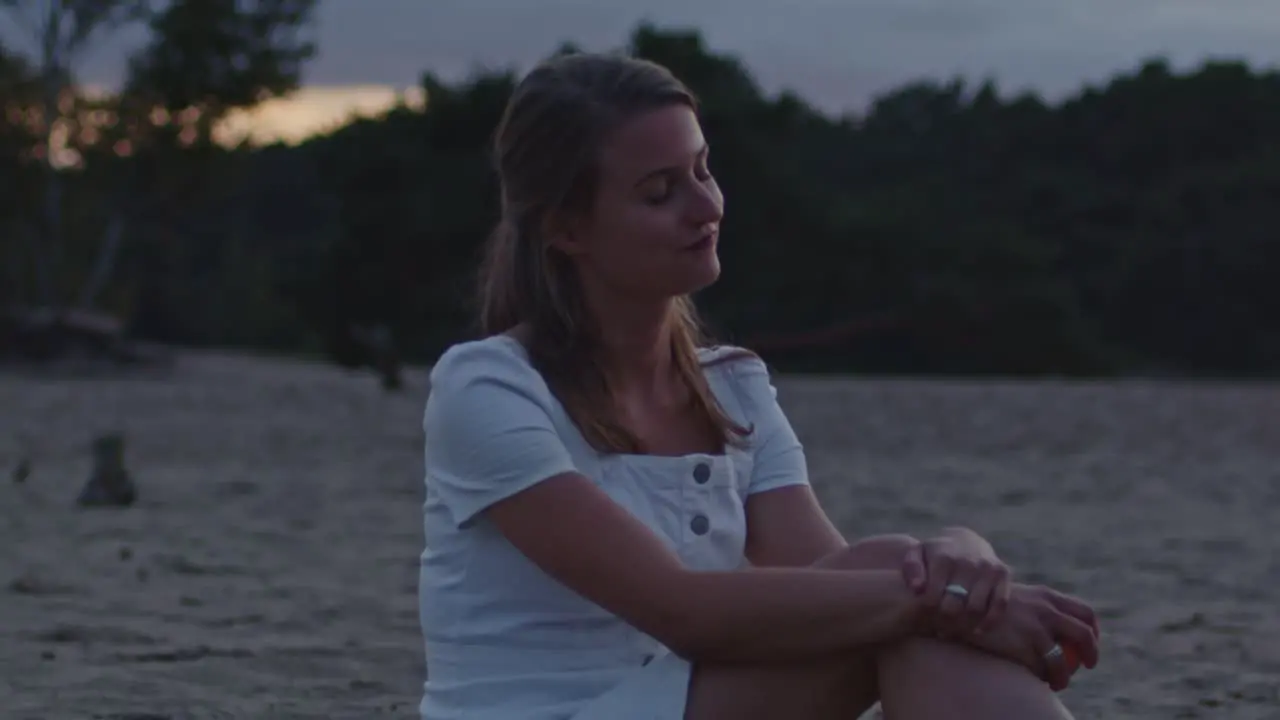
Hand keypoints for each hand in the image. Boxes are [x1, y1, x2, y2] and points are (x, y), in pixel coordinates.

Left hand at [901, 530, 1011, 635]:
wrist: (966, 540)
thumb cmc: (935, 554)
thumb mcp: (917, 553)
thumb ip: (912, 569)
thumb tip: (917, 588)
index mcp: (943, 559)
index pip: (932, 598)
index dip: (926, 614)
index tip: (924, 618)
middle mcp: (967, 563)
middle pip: (954, 607)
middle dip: (944, 622)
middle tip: (939, 630)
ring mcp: (987, 568)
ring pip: (975, 609)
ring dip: (964, 626)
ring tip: (954, 632)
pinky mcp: (1003, 574)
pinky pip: (1000, 605)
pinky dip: (990, 622)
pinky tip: (978, 631)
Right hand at [963, 583, 1101, 690]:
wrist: (958, 606)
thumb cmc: (984, 603)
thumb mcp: (1015, 595)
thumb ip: (1035, 605)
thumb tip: (1054, 624)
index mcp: (1046, 595)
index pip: (1084, 611)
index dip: (1094, 630)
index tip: (1090, 642)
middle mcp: (1045, 610)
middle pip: (1084, 635)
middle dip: (1091, 654)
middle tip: (1087, 665)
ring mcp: (1034, 629)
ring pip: (1063, 659)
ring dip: (1065, 675)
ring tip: (1059, 682)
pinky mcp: (1021, 646)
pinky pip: (1042, 669)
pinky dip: (1044, 678)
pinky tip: (1039, 681)